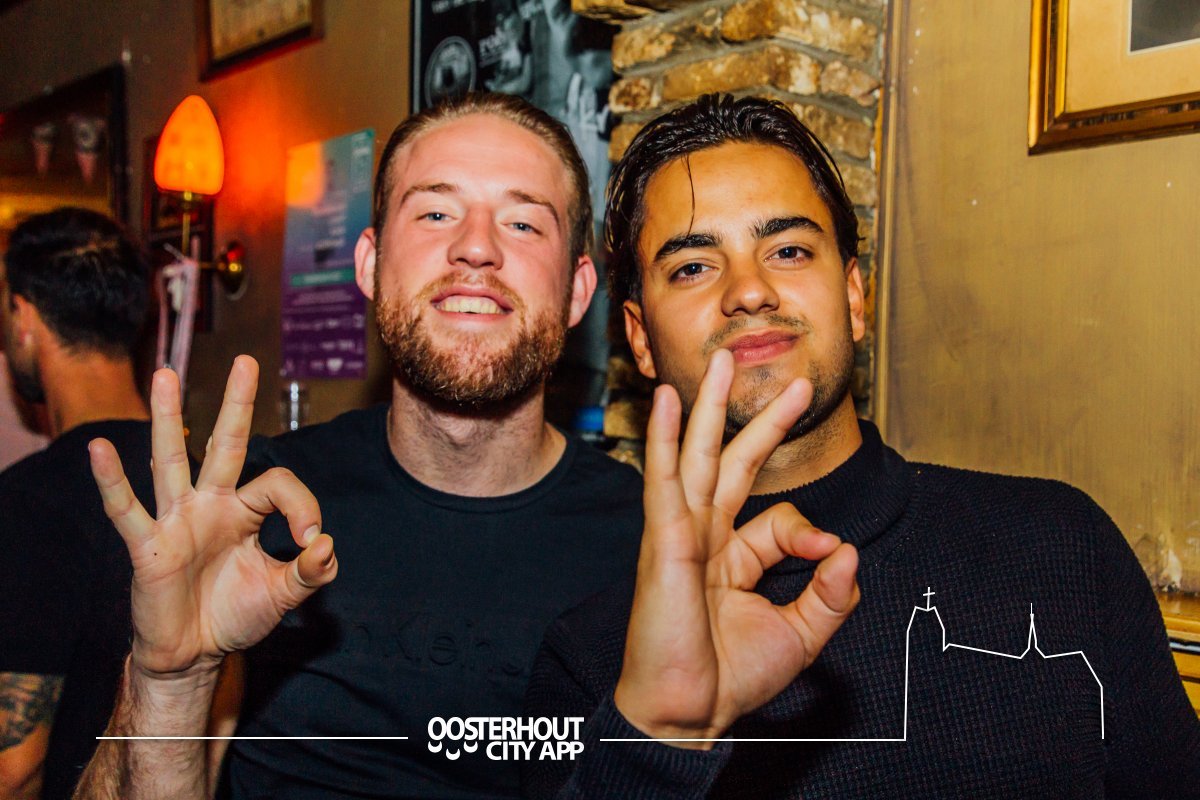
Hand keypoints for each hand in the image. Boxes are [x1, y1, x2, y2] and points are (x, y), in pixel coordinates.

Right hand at [88, 356, 336, 681]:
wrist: (194, 654)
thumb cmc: (235, 614)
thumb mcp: (283, 594)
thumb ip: (310, 572)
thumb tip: (327, 545)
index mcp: (246, 511)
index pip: (279, 484)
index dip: (303, 508)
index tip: (312, 544)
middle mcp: (211, 504)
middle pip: (225, 444)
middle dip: (236, 403)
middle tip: (247, 361)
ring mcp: (177, 520)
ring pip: (171, 459)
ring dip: (168, 418)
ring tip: (165, 375)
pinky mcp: (148, 545)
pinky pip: (127, 508)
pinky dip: (111, 481)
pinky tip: (100, 448)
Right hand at [613, 349, 859, 746]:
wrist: (688, 713)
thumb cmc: (730, 677)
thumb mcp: (802, 634)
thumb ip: (832, 594)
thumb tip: (849, 550)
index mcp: (732, 556)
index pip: (779, 519)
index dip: (812, 533)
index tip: (831, 559)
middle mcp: (705, 536)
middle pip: (733, 462)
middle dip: (759, 418)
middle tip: (789, 379)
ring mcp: (680, 534)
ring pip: (698, 457)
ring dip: (708, 407)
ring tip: (719, 363)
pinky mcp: (663, 540)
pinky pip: (665, 480)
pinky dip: (667, 438)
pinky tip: (669, 402)